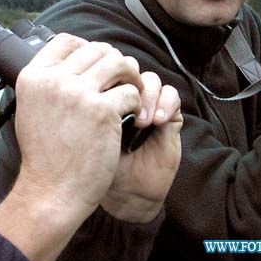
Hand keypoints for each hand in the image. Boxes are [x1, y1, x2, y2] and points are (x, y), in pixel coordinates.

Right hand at [0, 33, 144, 260]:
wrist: (51, 191)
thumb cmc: (44, 156)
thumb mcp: (31, 109)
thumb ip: (46, 83)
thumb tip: (68, 61)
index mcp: (33, 76)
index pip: (66, 41)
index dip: (87, 47)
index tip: (97, 61)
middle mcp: (54, 80)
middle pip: (95, 49)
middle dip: (113, 61)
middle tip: (121, 78)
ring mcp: (78, 94)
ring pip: (118, 63)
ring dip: (130, 75)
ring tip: (133, 90)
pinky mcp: (102, 111)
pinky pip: (130, 91)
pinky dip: (137, 102)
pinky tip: (133, 115)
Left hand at [100, 72, 182, 222]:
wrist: (125, 193)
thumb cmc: (101, 165)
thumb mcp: (88, 133)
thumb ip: (89, 107)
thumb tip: (91, 82)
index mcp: (103, 95)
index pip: (107, 67)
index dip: (108, 76)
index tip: (101, 94)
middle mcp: (126, 97)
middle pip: (129, 68)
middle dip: (128, 83)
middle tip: (123, 106)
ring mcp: (148, 105)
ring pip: (151, 80)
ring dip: (148, 97)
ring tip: (142, 122)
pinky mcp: (169, 116)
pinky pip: (172, 96)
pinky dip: (166, 104)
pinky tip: (157, 122)